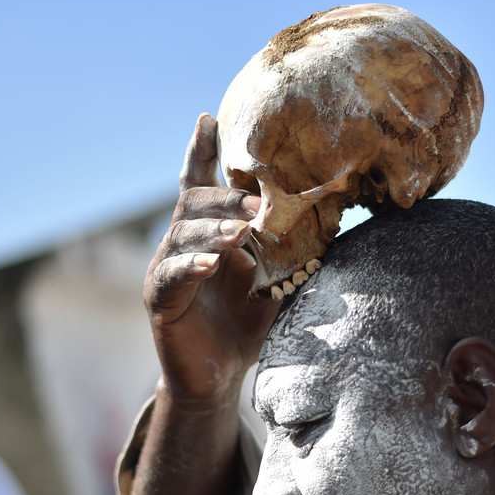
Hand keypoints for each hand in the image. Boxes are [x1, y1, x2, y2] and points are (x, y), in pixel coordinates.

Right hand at [145, 113, 279, 406]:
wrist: (217, 377)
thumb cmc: (246, 326)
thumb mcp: (277, 283)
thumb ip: (292, 253)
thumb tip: (335, 224)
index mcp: (208, 233)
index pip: (200, 184)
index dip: (201, 151)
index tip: (207, 117)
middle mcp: (182, 244)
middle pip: (194, 203)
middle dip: (226, 198)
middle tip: (259, 203)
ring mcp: (166, 270)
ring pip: (182, 234)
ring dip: (214, 230)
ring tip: (240, 233)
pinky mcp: (159, 300)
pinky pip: (170, 275)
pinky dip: (192, 266)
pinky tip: (212, 263)